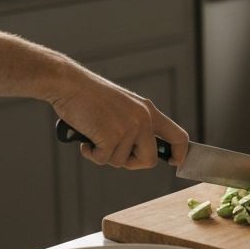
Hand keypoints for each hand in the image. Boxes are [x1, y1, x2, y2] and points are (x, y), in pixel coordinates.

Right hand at [51, 69, 187, 169]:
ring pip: (121, 162)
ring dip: (104, 155)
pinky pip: (103, 160)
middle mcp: (144, 120)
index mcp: (149, 111)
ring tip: (94, 135)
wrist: (70, 85)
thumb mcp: (123, 106)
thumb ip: (136, 125)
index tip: (174, 162)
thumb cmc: (90, 96)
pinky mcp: (111, 137)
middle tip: (115, 155)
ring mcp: (129, 129)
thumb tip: (138, 152)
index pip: (178, 136)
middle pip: (150, 160)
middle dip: (132, 164)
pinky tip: (85, 140)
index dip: (179, 153)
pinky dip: (91, 154)